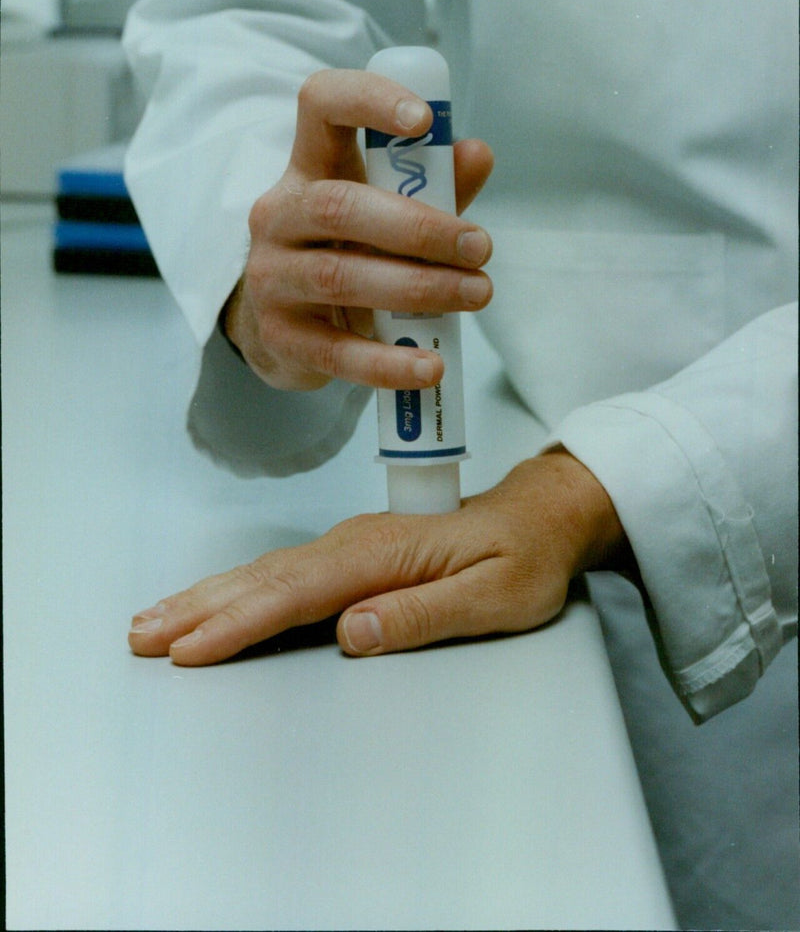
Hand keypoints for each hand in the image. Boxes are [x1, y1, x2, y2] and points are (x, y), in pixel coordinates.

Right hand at [128, 449, 629, 664]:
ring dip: (207, 596)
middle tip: (143, 636)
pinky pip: (281, 573)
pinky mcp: (350, 554)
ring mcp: (350, 546)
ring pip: (265, 572)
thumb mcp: (495, 597)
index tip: (193, 650)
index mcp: (385, 554)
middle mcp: (357, 544)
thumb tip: (354, 632)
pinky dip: (237, 588)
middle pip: (265, 579)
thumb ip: (424, 614)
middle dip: (201, 609)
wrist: (539, 516)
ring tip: (155, 619)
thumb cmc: (524, 559)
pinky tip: (215, 601)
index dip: (241, 624)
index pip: (299, 594)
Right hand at [223, 68, 493, 390]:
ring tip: (475, 295)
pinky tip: (430, 365)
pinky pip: (336, 351)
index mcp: (308, 167)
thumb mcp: (385, 210)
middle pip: (340, 206)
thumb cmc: (345, 251)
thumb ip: (432, 186)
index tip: (423, 120)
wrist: (282, 326)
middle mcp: (279, 215)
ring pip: (342, 277)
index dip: (368, 100)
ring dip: (418, 287)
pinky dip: (388, 361)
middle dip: (419, 228)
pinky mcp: (280, 337)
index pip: (320, 105)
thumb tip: (478, 154)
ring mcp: (271, 277)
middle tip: (480, 247)